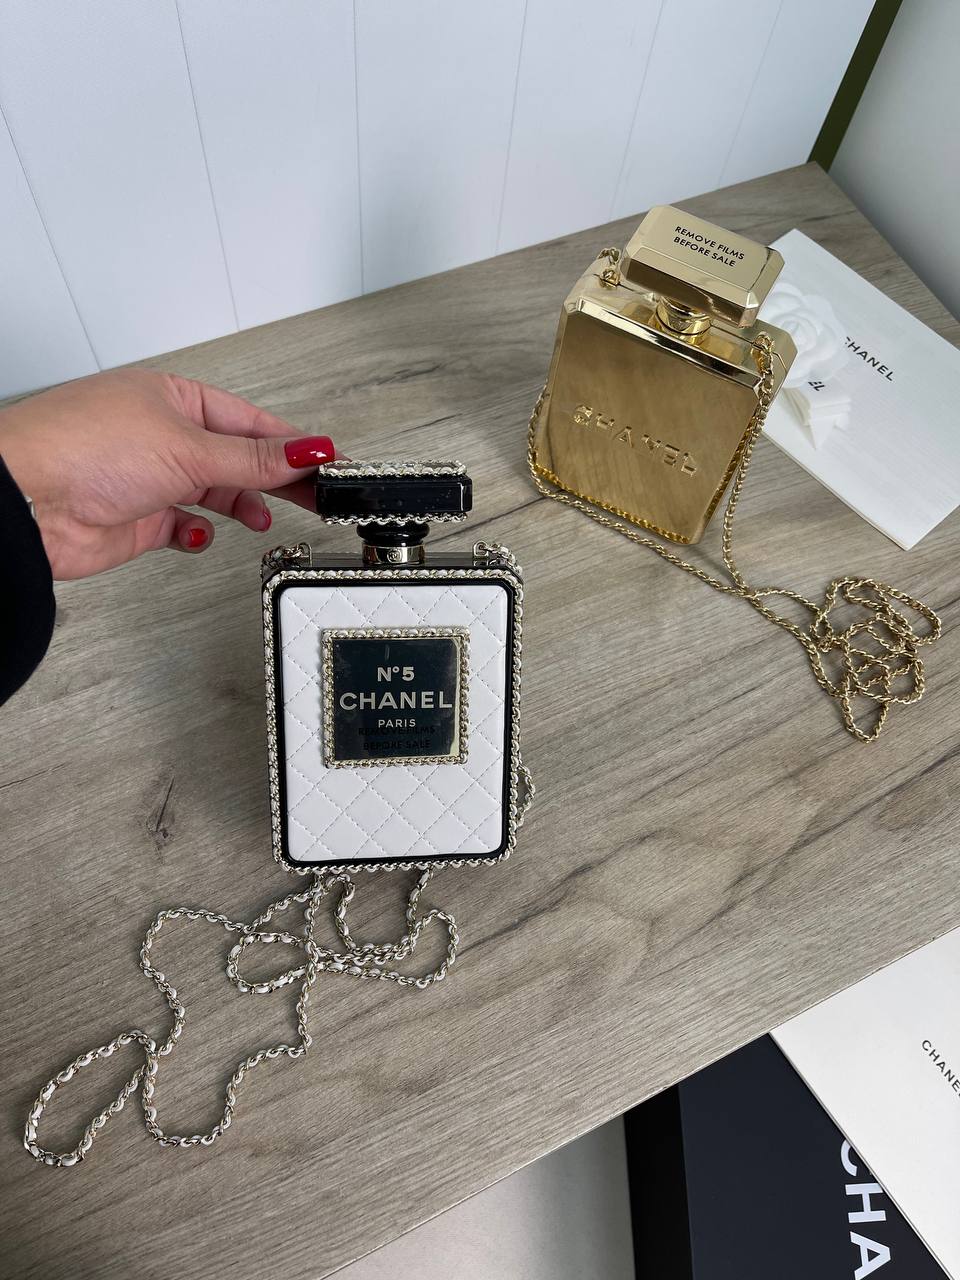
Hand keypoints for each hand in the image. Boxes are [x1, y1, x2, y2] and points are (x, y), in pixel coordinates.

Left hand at [0, 370, 335, 579]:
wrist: (25, 502)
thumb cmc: (83, 448)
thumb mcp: (188, 447)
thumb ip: (254, 458)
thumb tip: (309, 449)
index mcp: (174, 398)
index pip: (250, 422)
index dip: (292, 444)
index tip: (329, 463)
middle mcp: (161, 434)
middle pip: (237, 457)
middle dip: (277, 478)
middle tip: (319, 496)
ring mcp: (148, 477)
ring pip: (213, 491)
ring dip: (240, 505)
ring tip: (263, 518)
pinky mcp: (135, 518)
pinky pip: (181, 526)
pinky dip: (196, 532)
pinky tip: (199, 533)